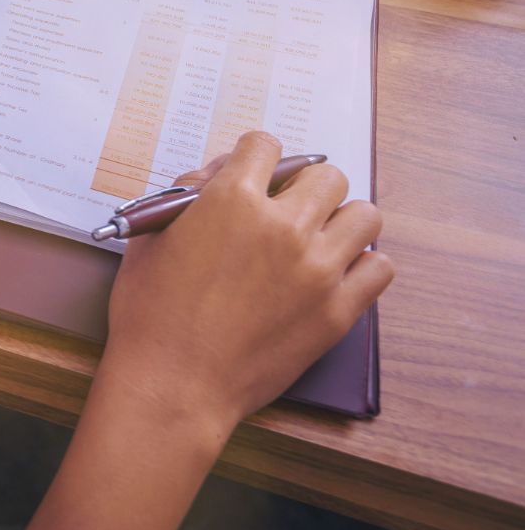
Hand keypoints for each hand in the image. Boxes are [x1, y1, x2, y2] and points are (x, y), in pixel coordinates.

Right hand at [99, 131, 394, 438]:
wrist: (173, 384)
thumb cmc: (150, 313)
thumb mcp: (150, 238)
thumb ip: (185, 196)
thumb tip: (217, 175)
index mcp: (233, 200)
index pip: (265, 145)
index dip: (254, 157)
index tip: (253, 174)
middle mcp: (284, 226)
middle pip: (326, 175)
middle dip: (304, 185)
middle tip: (286, 209)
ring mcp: (318, 269)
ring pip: (365, 214)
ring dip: (341, 220)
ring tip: (318, 239)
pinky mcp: (339, 311)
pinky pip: (380, 267)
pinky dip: (363, 265)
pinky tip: (336, 273)